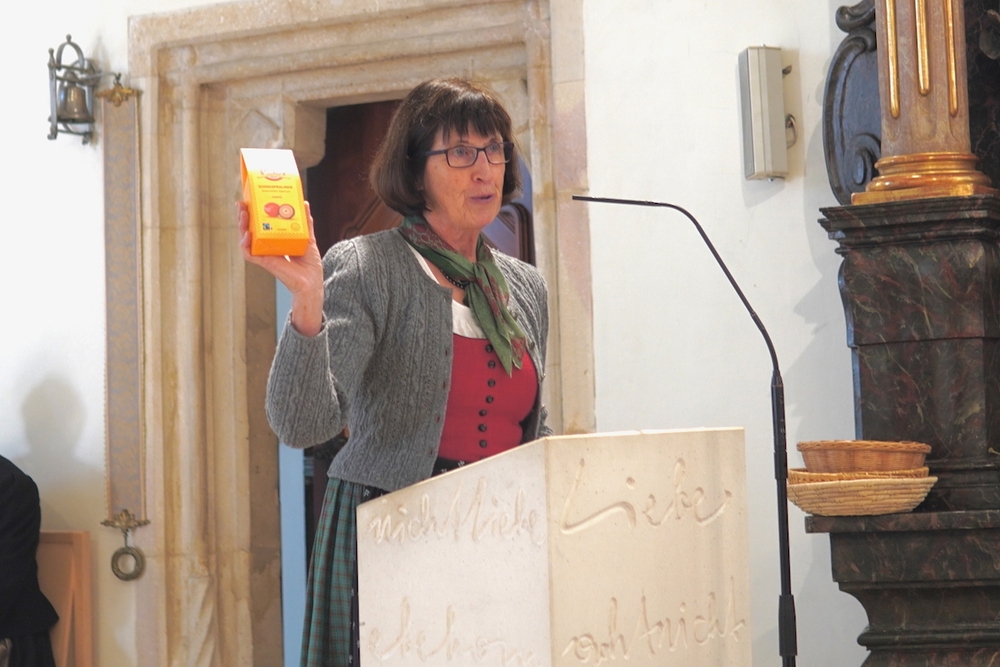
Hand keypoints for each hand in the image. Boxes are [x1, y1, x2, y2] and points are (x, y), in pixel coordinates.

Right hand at [238, 200, 324, 335]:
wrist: (312, 281)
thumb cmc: (309, 263)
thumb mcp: (307, 237)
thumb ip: (305, 222)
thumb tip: (304, 203)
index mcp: (275, 238)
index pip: (259, 223)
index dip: (253, 212)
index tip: (250, 199)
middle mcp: (267, 245)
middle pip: (249, 229)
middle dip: (243, 215)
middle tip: (242, 203)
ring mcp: (264, 254)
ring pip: (245, 239)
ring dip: (241, 226)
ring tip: (242, 213)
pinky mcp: (264, 262)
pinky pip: (248, 253)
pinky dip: (245, 244)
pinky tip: (247, 234)